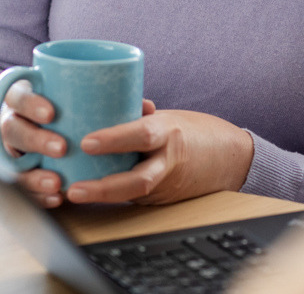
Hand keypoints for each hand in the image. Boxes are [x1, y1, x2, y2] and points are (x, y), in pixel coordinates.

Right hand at [0, 81, 156, 207]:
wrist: (42, 129)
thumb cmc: (70, 111)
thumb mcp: (81, 100)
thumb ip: (108, 102)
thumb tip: (146, 107)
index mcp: (27, 97)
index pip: (19, 95)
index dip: (31, 103)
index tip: (52, 114)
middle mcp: (15, 122)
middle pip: (13, 128)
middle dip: (36, 139)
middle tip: (61, 148)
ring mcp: (13, 150)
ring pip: (13, 162)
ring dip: (34, 175)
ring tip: (57, 183)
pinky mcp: (19, 173)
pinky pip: (23, 187)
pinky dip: (38, 195)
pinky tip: (55, 199)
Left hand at [64, 110, 254, 205]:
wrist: (231, 158)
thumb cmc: (195, 132)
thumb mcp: (167, 116)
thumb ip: (136, 116)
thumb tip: (103, 103)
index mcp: (169, 133)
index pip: (143, 135)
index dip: (114, 139)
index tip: (86, 142)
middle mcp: (169, 162)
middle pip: (138, 181)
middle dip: (104, 188)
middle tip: (74, 189)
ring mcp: (166, 186)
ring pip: (132, 196)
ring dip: (102, 198)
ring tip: (72, 195)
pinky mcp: (162, 201)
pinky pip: (133, 199)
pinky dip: (110, 198)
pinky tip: (86, 196)